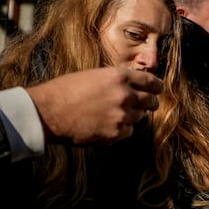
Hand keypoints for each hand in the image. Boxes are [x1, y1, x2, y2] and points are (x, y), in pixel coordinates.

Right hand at [26, 66, 163, 144]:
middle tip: (150, 105)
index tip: (160, 89)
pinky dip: (121, 130)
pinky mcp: (117, 132)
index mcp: (118, 76)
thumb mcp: (92, 77)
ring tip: (113, 114)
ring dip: (132, 116)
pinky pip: (128, 132)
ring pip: (139, 117)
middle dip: (151, 103)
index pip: (149, 81)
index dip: (157, 86)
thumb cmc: (65, 92)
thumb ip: (114, 81)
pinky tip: (106, 126)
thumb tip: (131, 87)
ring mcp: (122, 115)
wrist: (49, 112)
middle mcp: (124, 94)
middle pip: (150, 101)